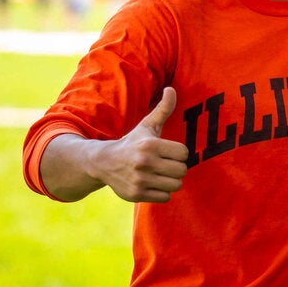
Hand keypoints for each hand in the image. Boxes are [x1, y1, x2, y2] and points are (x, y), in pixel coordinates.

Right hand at [94, 88, 188, 202]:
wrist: (103, 163)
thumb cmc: (132, 142)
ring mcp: (139, 180)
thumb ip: (163, 109)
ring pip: (176, 185)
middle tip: (165, 164)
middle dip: (176, 168)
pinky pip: (165, 197)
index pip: (184, 153)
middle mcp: (144, 162)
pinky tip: (152, 184)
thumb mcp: (147, 125)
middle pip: (182, 170)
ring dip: (170, 181)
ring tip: (159, 174)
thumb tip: (171, 89)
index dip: (178, 153)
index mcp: (150, 144)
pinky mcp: (136, 194)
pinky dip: (162, 192)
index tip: (168, 151)